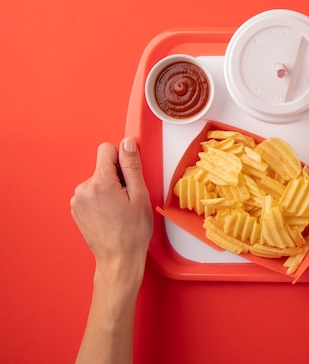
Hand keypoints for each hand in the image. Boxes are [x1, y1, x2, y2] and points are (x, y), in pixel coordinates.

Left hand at [70, 137, 152, 285]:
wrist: (118, 259)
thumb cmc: (132, 232)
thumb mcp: (140, 195)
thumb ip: (131, 165)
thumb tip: (127, 143)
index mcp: (100, 182)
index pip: (107, 149)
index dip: (122, 157)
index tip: (130, 173)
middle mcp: (84, 188)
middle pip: (103, 167)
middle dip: (117, 177)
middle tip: (128, 199)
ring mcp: (77, 200)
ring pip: (97, 180)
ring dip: (109, 189)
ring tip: (119, 209)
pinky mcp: (76, 209)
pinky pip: (91, 193)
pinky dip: (101, 199)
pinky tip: (111, 214)